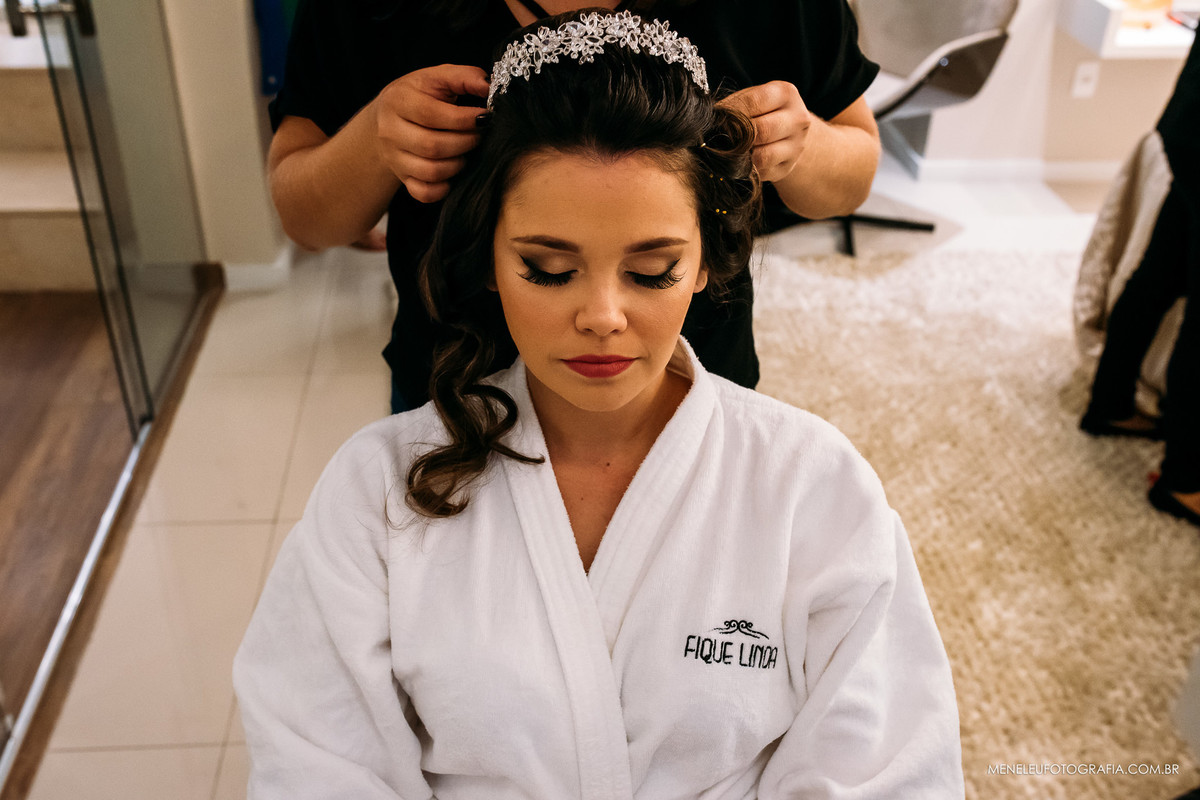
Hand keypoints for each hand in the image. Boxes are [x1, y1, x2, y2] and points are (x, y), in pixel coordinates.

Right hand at [372, 64, 490, 202]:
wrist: (390, 117)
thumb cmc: (420, 95)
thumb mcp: (438, 77)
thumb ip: (464, 77)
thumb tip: (488, 86)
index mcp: (398, 101)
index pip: (431, 114)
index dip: (464, 119)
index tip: (485, 117)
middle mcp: (390, 131)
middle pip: (432, 146)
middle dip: (465, 142)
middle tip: (479, 135)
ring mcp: (394, 158)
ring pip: (431, 171)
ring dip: (458, 164)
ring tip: (467, 151)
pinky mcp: (402, 178)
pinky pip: (424, 193)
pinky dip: (443, 188)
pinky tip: (453, 172)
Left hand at [719, 81, 811, 183]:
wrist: (788, 132)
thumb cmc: (762, 111)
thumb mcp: (752, 98)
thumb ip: (735, 105)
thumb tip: (710, 120)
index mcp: (786, 94)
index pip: (754, 102)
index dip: (731, 111)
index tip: (716, 116)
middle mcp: (797, 119)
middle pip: (761, 131)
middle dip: (737, 135)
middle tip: (721, 137)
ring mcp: (796, 146)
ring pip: (763, 156)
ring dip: (741, 155)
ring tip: (730, 150)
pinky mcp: (788, 167)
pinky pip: (761, 172)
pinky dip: (746, 169)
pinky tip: (740, 161)